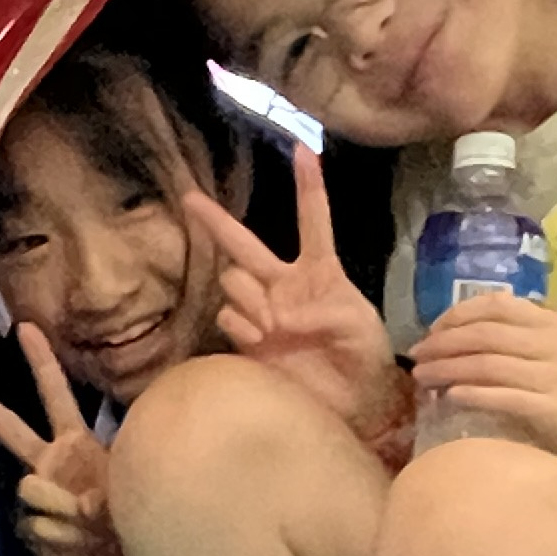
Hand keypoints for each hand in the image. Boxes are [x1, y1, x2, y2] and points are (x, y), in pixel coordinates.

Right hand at [0, 322, 130, 555]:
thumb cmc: (134, 512)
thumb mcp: (130, 489)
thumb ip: (105, 493)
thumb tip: (81, 506)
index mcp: (75, 443)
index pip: (57, 396)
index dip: (41, 361)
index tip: (25, 327)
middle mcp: (50, 465)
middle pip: (13, 431)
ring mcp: (39, 497)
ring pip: (30, 490)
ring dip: (65, 513)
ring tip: (96, 533)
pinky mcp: (33, 532)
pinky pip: (37, 530)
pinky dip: (65, 545)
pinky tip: (84, 551)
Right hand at [183, 150, 403, 435]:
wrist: (352, 406)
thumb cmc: (366, 358)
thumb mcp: (359, 326)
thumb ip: (324, 312)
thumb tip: (278, 317)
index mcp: (320, 271)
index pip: (313, 221)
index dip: (308, 187)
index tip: (302, 149)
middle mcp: (284, 285)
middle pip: (245, 244)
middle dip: (217, 221)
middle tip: (190, 198)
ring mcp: (263, 312)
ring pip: (234, 282)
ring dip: (249, 298)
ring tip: (272, 326)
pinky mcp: (248, 341)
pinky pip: (229, 318)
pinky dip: (242, 327)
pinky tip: (261, 341)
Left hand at [411, 293, 556, 477]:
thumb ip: (521, 335)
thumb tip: (461, 331)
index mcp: (554, 322)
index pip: (497, 305)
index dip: (457, 315)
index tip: (432, 331)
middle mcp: (556, 343)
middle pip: (485, 334)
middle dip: (443, 343)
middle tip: (416, 357)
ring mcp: (556, 375)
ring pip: (488, 363)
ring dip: (447, 369)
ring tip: (422, 379)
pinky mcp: (553, 408)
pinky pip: (502, 395)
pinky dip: (472, 393)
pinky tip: (450, 396)